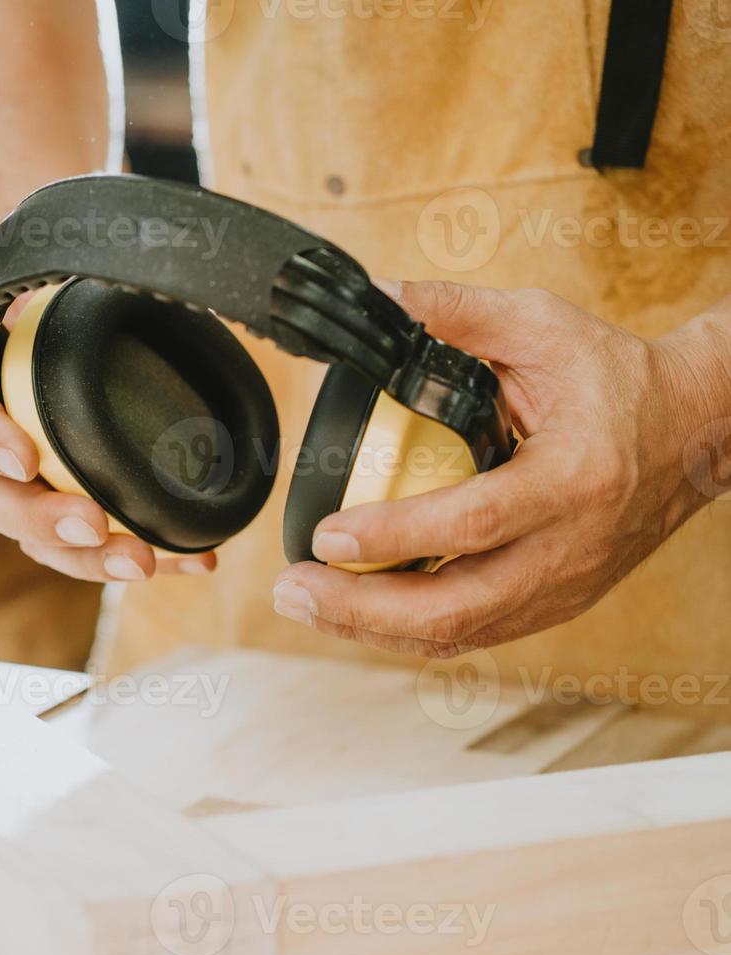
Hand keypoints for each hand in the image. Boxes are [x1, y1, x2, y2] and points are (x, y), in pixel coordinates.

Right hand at [0, 297, 217, 582]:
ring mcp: (22, 490)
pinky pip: (92, 549)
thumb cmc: (44, 305)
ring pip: (35, 539)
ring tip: (140, 561)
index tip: (26, 458)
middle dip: (41, 519)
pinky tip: (195, 560)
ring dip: (88, 559)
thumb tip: (74, 281)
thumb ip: (47, 283)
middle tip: (90, 526)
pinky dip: (147, 555)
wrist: (60, 330)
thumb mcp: (41, 279)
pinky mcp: (65, 514)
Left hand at [272, 281, 727, 656]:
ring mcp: (564, 585)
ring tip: (306, 603)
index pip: (472, 524)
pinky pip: (475, 633)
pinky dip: (409, 632)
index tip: (326, 536)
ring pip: (460, 633)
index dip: (393, 537)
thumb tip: (378, 294)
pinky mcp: (556, 602)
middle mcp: (570, 547)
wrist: (699, 430)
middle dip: (362, 609)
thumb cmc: (619, 379)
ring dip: (373, 629)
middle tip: (292, 587)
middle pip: (457, 608)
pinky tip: (357, 615)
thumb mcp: (543, 327)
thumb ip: (459, 313)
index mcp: (573, 479)